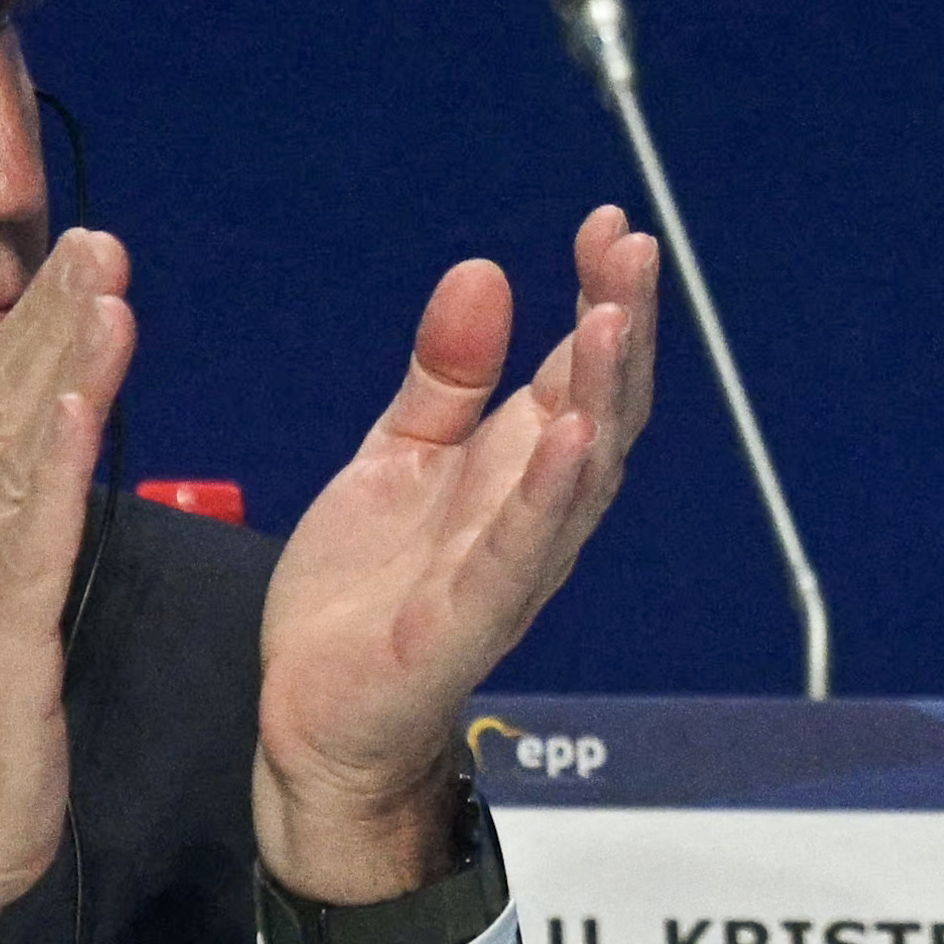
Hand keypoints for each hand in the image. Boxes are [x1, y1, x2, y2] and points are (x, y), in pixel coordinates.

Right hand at [0, 227, 129, 943]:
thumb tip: (37, 475)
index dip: (32, 332)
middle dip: (47, 315)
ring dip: (58, 359)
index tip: (79, 260)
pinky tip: (82, 398)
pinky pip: (27, 533)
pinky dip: (53, 458)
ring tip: (102, 281)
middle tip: (97, 235)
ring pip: (10, 447)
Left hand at [257, 210, 663, 943]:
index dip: (604, 299)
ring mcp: (505, 572)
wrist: (312, 717)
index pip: (581, 373)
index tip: (611, 225)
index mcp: (516, 472)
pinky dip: (546, 499)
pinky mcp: (460, 625)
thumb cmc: (366, 595)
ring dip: (599, 397)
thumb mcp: (399, 455)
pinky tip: (566, 437)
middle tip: (631, 251)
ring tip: (609, 319)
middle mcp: (531, 518)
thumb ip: (445, 374)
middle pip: (601, 412)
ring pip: (576, 478)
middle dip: (621, 329)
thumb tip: (483, 273)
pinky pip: (515, 556)